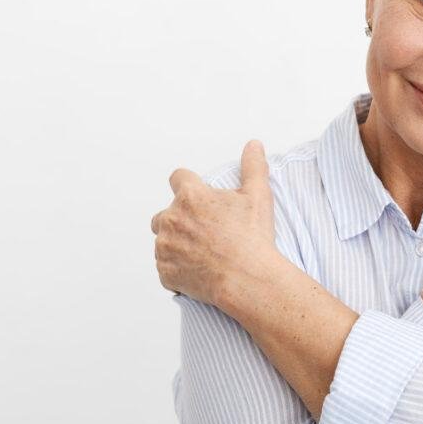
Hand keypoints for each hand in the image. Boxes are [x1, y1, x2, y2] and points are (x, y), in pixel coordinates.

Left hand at [150, 140, 278, 306]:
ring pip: (164, 239)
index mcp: (190, 197)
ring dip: (177, 242)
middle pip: (167, 212)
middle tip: (208, 230)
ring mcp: (165, 247)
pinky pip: (166, 266)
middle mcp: (171, 219)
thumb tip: (253, 145)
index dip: (189, 184)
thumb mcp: (258, 196)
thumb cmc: (252, 237)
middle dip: (182, 218)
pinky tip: (200, 268)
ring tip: (204, 251)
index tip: (200, 196)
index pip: (178, 178)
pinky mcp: (164, 271)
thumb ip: (253, 166)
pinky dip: (178, 267)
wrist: (247, 278)